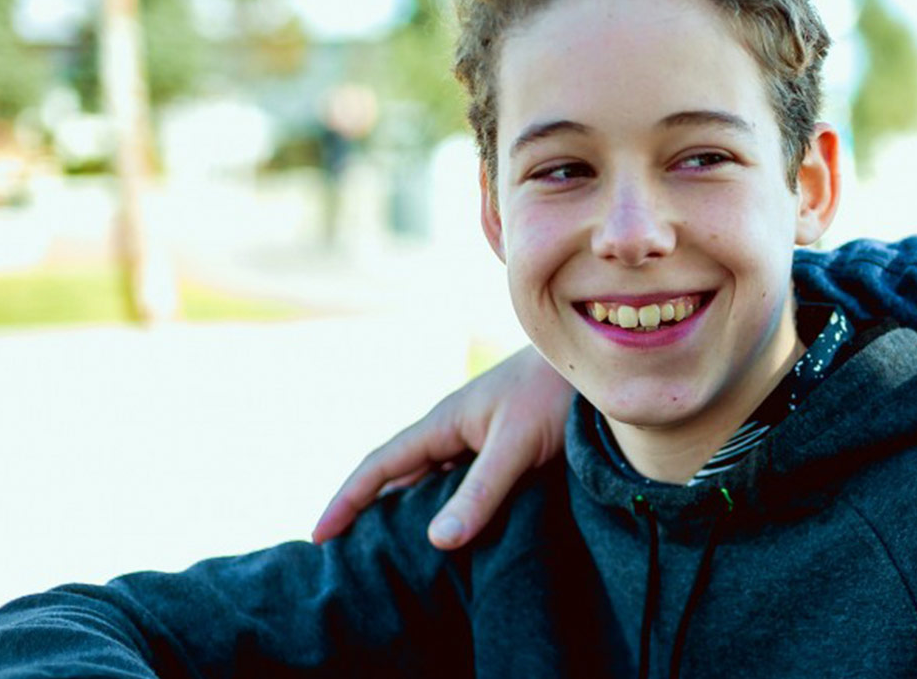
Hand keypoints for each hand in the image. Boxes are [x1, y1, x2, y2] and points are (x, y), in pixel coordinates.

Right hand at [311, 346, 572, 549]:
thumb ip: (481, 491)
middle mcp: (453, 429)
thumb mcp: (517, 445)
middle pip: (399, 475)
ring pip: (431, 479)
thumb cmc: (555, 395)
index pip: (380, 467)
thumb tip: (436, 540)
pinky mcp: (505, 445)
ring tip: (392, 551)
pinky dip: (448, 505)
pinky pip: (462, 480)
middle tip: (345, 554)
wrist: (597, 361)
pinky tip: (456, 529)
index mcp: (443, 423)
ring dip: (410, 510)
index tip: (319, 536)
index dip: (347, 501)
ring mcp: (478, 436)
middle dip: (368, 510)